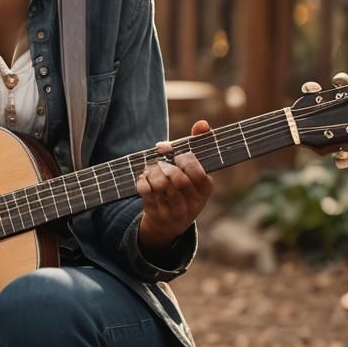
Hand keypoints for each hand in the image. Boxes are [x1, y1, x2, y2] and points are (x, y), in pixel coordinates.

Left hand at [136, 119, 214, 251]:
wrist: (168, 223)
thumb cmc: (182, 187)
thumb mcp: (193, 170)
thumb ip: (198, 144)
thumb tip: (203, 123)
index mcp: (205, 191)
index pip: (197, 172)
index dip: (184, 160)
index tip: (177, 157)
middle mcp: (193, 204)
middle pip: (178, 179)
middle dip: (166, 166)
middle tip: (161, 163)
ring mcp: (175, 212)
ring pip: (161, 185)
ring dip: (153, 172)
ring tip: (152, 170)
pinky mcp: (157, 214)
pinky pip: (146, 192)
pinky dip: (142, 180)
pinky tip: (144, 178)